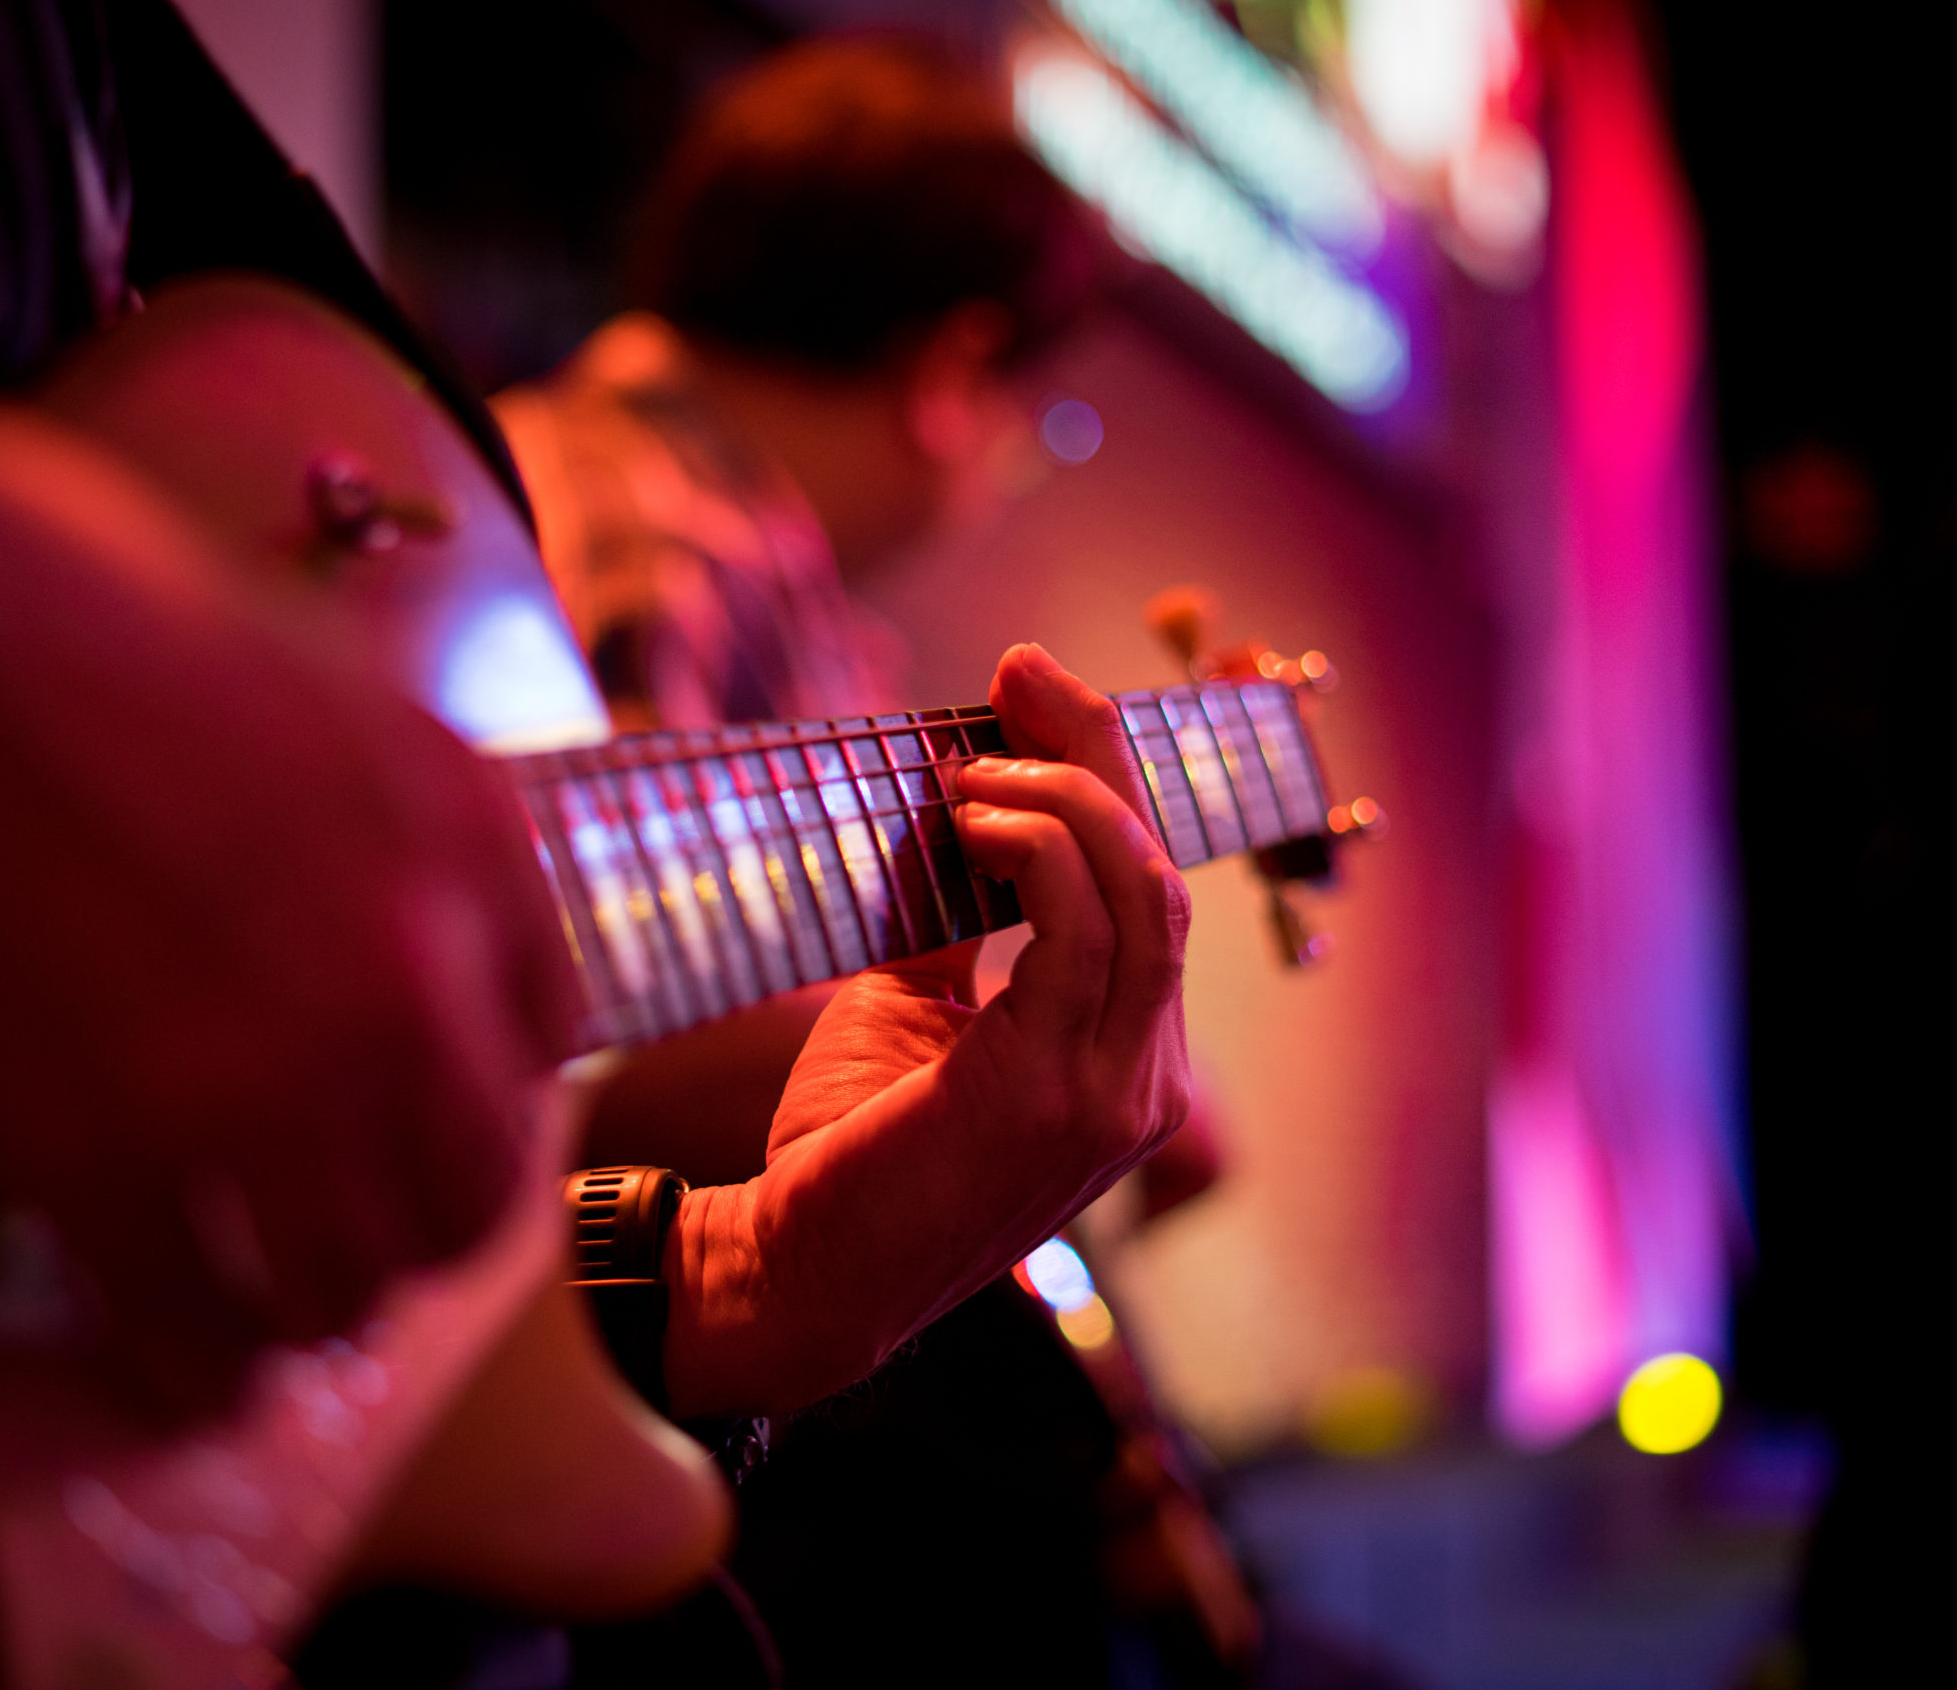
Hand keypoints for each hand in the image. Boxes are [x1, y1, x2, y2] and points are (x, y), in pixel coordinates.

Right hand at [0, 205, 576, 1414]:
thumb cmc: (54, 596)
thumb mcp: (307, 676)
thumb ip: (385, 814)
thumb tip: (405, 920)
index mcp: (462, 832)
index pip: (550, 1030)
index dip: (491, 1090)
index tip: (442, 1113)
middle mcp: (397, 969)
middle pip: (474, 1187)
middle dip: (427, 1227)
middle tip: (371, 1239)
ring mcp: (254, 1074)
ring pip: (346, 1281)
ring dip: (316, 1304)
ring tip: (272, 1299)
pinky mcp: (92, 1154)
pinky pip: (188, 1320)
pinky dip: (190, 1352)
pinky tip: (168, 1340)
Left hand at [662, 644, 1191, 1414]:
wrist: (796, 1279)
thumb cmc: (850, 1150)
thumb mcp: (911, 1004)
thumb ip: (952, 916)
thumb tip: (944, 790)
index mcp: (1128, 1056)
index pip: (1148, 890)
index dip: (1106, 774)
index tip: (1034, 684)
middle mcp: (1146, 1076)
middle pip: (1160, 871)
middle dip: (1096, 754)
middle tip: (1020, 676)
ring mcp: (1116, 1092)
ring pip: (1140, 891)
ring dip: (1059, 799)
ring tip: (971, 774)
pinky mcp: (1057, 1095)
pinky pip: (1083, 934)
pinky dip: (1035, 855)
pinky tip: (969, 829)